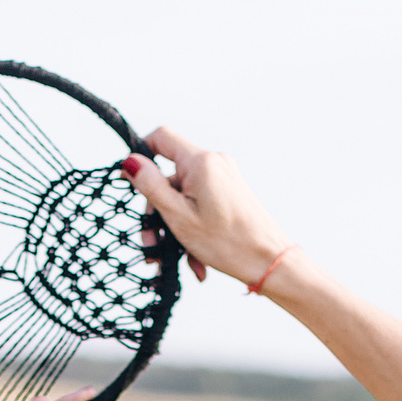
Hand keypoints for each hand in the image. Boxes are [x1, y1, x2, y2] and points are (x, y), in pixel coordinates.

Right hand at [123, 127, 295, 289]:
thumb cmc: (228, 243)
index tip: (131, 183)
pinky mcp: (229, 194)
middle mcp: (214, 164)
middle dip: (157, 212)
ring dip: (174, 228)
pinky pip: (200, 206)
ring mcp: (223, 179)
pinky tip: (194, 261)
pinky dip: (192, 230)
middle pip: (170, 177)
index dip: (141, 155)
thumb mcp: (179, 216)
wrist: (271, 262)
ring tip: (173, 260)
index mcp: (200, 163)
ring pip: (183, 197)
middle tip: (151, 247)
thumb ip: (151, 186)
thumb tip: (130, 162)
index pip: (161, 138)